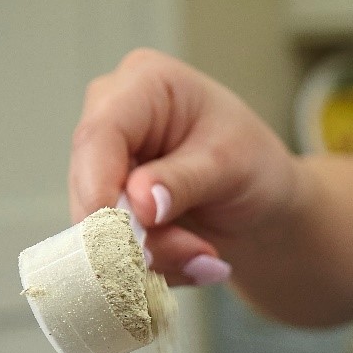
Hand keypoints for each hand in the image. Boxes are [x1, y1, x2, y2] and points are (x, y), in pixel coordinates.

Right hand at [68, 48, 297, 284]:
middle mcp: (111, 119)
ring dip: (154, 259)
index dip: (100, 186)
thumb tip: (140, 203)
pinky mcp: (107, 208)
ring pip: (97, 228)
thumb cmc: (255, 167)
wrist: (263, 206)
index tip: (121, 235)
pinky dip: (154, 269)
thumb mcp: (232, 167)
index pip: (100, 133)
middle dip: (137, 236)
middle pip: (89, 185)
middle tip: (195, 256)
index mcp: (144, 84)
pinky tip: (194, 264)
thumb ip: (184, 181)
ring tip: (206, 261)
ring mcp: (105, 166)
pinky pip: (111, 251)